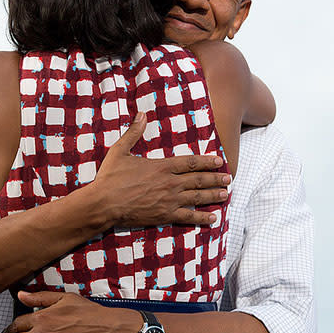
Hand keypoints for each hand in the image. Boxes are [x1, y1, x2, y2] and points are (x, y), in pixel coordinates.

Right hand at [91, 112, 230, 226]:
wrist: (104, 204)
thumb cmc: (110, 177)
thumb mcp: (120, 151)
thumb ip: (133, 132)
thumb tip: (141, 114)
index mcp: (162, 166)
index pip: (191, 162)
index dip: (207, 161)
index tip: (219, 161)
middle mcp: (170, 183)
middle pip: (199, 179)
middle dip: (215, 178)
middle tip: (229, 178)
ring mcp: (169, 200)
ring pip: (197, 197)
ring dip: (213, 195)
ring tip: (225, 194)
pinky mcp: (164, 215)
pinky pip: (188, 217)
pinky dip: (201, 217)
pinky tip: (212, 218)